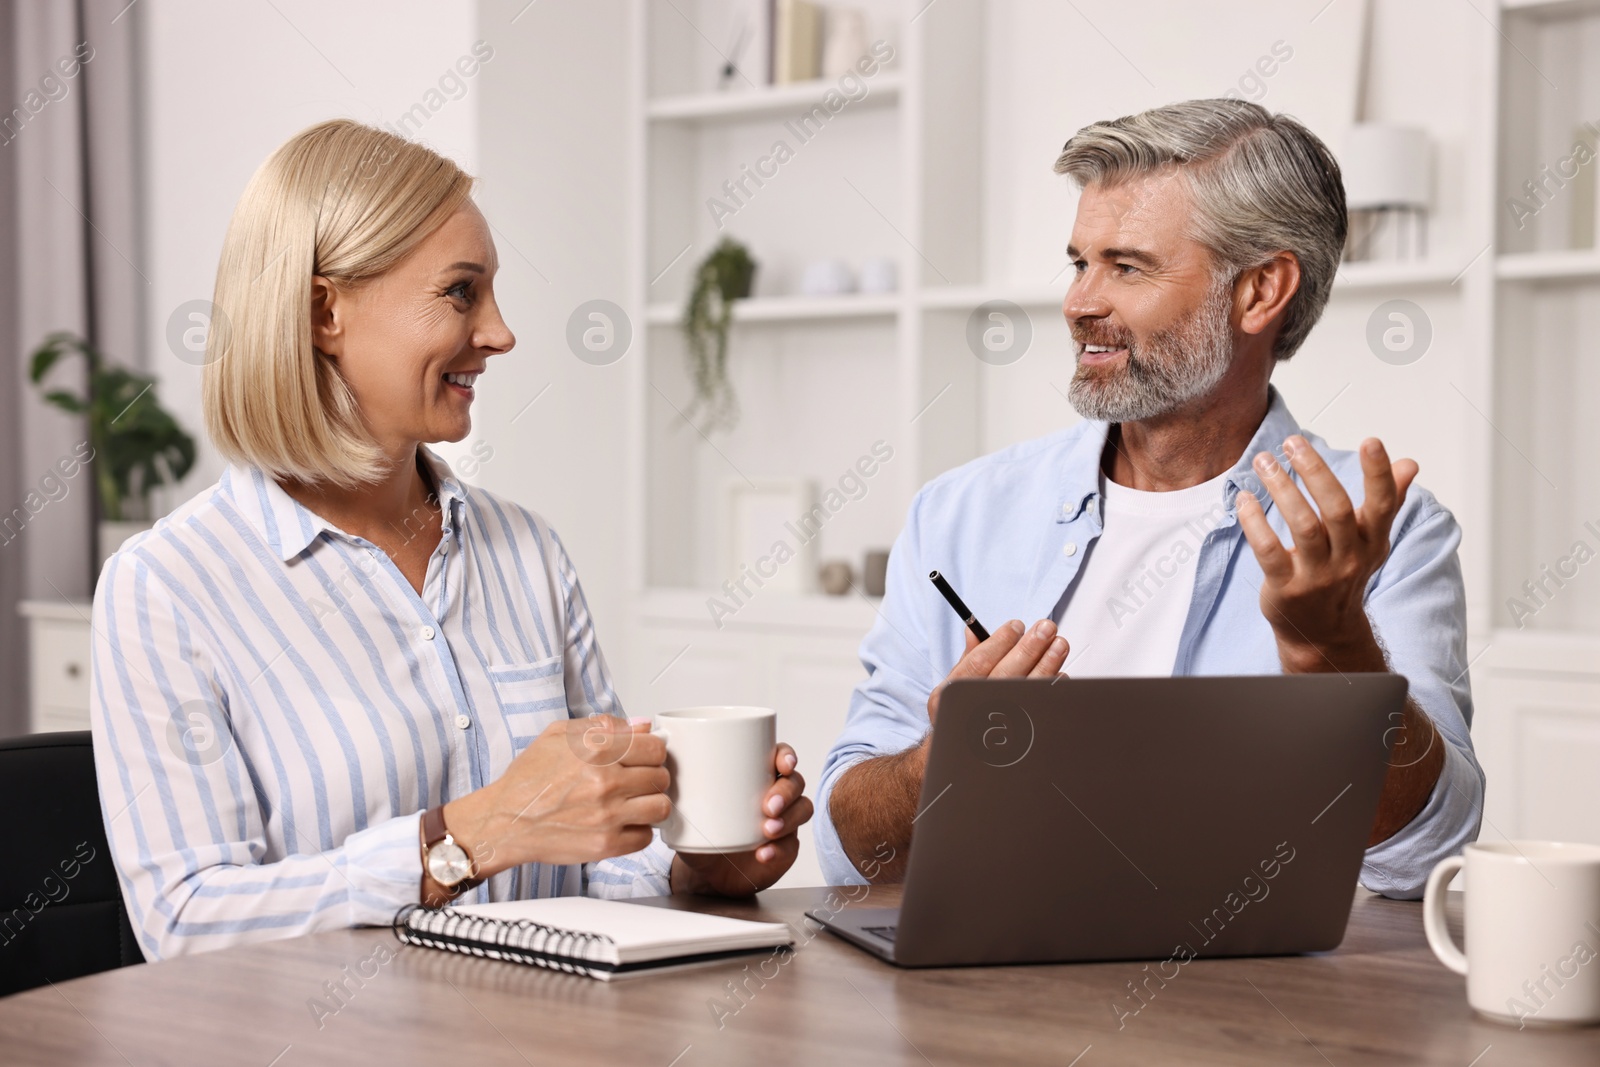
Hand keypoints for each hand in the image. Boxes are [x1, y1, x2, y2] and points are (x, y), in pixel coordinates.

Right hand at [443, 717, 670, 878]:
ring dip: (652, 803)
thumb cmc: (529, 780)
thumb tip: (640, 726)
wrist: (505, 821)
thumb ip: (604, 726)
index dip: (653, 751)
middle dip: (653, 776)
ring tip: (636, 802)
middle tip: (639, 780)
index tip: (647, 757)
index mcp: (596, 749)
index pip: (655, 747)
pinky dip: (638, 831)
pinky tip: (623, 823)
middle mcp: (605, 781)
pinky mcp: (605, 844)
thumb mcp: (559, 735)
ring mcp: (607, 815)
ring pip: (661, 807)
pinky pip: (646, 838)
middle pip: (662, 776)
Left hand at [671, 743, 813, 896]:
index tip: (782, 762)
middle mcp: (773, 794)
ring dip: (788, 818)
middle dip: (786, 791)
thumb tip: (660, 767)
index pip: (780, 756)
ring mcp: (783, 821)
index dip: (786, 756)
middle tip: (768, 806)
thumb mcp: (687, 808)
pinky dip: (779, 849)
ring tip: (767, 830)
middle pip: (794, 782)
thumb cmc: (701, 832)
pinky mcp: (785, 848)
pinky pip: (791, 845)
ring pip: (801, 810)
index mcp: (755, 776)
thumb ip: (678, 789)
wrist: (706, 873)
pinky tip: (763, 853)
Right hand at [926, 619, 1069, 725]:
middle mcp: (973, 710)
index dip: (1000, 641)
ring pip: (1026, 691)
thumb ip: (968, 659)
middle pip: (1005, 674)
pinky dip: (1052, 690)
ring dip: (1047, 664)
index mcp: (955, 693)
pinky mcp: (1019, 737)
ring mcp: (997, 726)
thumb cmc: (962, 717)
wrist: (963, 761)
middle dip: (1029, 648)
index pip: (979, 661)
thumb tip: (973, 631)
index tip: (1018, 626)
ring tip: (1059, 645)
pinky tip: (1060, 674)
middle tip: (1046, 629)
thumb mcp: (956, 688)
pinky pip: (1040, 710)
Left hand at [1237, 435, 1416, 671]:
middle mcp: (1349, 559)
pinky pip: (1268, 549)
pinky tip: (1246, 498)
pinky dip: (1254, 521)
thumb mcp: (1370, 541)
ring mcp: (1317, 575)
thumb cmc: (1344, 574)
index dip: (1379, 474)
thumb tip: (1410, 464)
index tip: (1370, 441)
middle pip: (1336, 509)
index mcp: (1372, 542)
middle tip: (1293, 442)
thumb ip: (1388, 500)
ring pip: (1303, 525)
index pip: (1382, 505)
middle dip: (1315, 471)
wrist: (1323, 632)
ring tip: (1265, 461)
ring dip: (1282, 488)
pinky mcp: (1286, 587)